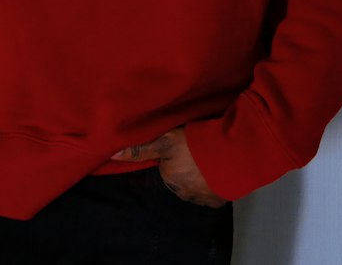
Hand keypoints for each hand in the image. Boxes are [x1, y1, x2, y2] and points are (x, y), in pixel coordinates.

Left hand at [112, 128, 228, 208]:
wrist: (228, 155)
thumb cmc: (194, 145)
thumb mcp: (165, 140)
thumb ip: (141, 149)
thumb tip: (113, 155)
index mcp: (169, 180)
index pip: (167, 170)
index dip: (173, 158)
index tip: (182, 148)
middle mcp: (183, 194)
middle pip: (181, 180)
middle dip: (186, 170)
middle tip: (195, 152)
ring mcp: (201, 200)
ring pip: (196, 188)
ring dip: (200, 177)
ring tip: (208, 159)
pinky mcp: (218, 201)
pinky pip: (212, 194)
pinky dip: (214, 184)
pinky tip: (217, 171)